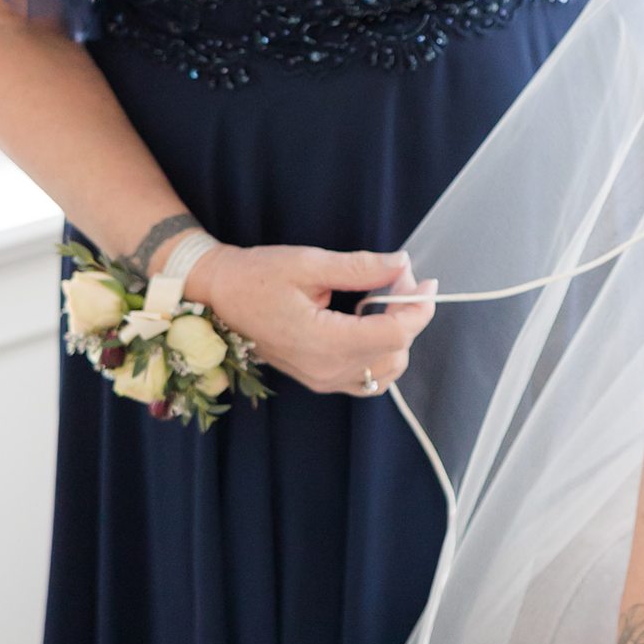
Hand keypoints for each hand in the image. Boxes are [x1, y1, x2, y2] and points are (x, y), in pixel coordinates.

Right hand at [187, 245, 437, 396]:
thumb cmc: (256, 276)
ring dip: (398, 335)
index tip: (423, 280)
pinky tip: (370, 324)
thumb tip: (400, 264)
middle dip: (408, 314)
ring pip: (387, 369)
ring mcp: (322, 380)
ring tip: (384, 300)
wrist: (220, 296)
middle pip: (396, 351)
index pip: (394, 335)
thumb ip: (360, 268)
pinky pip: (368, 378)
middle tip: (397, 279)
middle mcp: (325, 370)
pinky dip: (382, 354)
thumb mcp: (309, 263)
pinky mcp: (320, 379)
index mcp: (322, 342)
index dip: (417, 307)